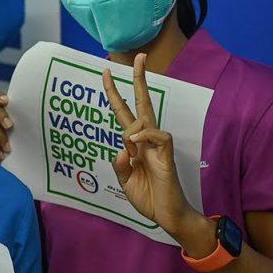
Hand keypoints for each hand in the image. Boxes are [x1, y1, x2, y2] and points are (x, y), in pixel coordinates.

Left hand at [101, 53, 204, 241]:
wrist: (166, 215)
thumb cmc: (148, 196)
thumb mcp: (124, 180)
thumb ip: (119, 164)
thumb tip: (122, 148)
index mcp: (134, 144)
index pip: (124, 113)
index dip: (115, 94)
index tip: (106, 73)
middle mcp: (146, 140)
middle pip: (142, 103)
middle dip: (139, 80)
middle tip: (139, 56)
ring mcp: (157, 146)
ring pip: (146, 120)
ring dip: (133, 128)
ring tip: (132, 153)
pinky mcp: (167, 155)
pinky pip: (158, 136)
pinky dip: (146, 135)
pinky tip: (136, 144)